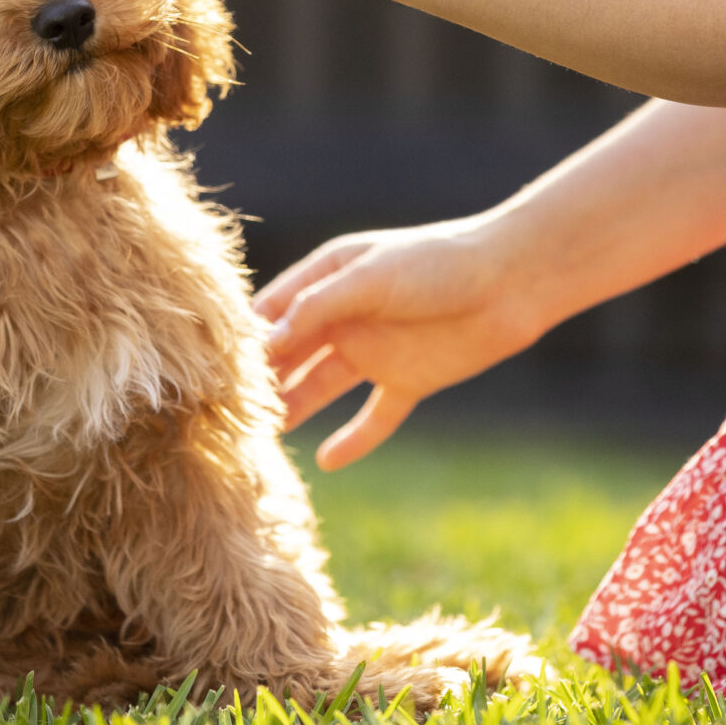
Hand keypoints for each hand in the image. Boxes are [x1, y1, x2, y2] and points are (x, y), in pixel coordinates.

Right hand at [253, 215, 549, 470]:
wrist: (512, 281)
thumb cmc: (438, 263)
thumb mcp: (369, 277)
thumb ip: (317, 307)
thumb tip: (266, 342)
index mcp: (327, 279)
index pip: (272, 312)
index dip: (245, 339)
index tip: (213, 369)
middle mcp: (343, 317)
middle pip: (290, 354)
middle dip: (262, 380)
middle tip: (227, 414)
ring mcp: (374, 351)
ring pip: (321, 387)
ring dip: (295, 409)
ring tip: (264, 439)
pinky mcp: (407, 381)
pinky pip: (373, 417)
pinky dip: (354, 440)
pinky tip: (327, 462)